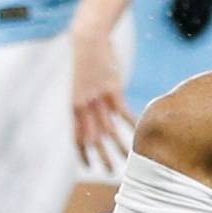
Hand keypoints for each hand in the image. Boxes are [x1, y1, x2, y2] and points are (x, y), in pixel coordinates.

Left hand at [69, 23, 132, 165]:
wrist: (87, 40)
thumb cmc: (87, 60)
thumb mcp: (84, 84)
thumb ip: (91, 101)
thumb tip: (103, 113)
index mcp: (74, 106)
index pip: (76, 136)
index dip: (81, 153)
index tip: (87, 166)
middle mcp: (84, 105)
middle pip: (92, 138)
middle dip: (100, 156)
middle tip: (109, 172)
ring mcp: (98, 98)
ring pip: (108, 129)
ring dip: (117, 146)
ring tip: (126, 160)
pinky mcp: (112, 89)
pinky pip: (122, 112)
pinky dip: (130, 123)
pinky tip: (137, 133)